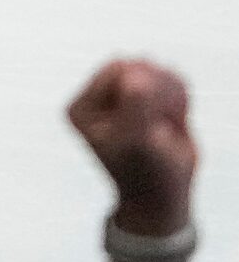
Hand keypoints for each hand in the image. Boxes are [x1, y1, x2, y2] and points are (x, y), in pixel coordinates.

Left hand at [69, 59, 197, 237]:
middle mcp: (96, 97)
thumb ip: (135, 106)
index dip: (147, 92)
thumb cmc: (147, 173)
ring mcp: (122, 94)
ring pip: (158, 70)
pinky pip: (171, 79)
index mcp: (81, 107)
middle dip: (161, 93)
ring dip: (172, 98)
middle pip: (137, 66)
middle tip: (163, 127)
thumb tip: (134, 74)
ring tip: (168, 125)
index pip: (119, 72)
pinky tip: (175, 122)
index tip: (151, 126)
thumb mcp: (137, 141)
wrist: (164, 195)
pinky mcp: (147, 97)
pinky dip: (181, 100)